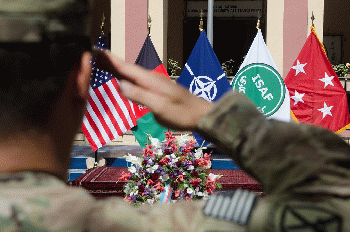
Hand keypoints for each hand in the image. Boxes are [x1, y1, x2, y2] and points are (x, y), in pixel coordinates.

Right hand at [93, 49, 212, 130]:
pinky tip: (121, 78)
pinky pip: (136, 80)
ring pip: (131, 73)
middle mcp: (151, 79)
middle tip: (93, 55)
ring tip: (102, 63)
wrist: (200, 115)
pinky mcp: (156, 89)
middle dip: (110, 62)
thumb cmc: (182, 113)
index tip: (96, 52)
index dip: (111, 61)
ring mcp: (154, 83)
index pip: (126, 68)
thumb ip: (141, 96)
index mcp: (150, 81)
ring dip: (116, 68)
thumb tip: (119, 84)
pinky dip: (125, 77)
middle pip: (127, 68)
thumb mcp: (160, 107)